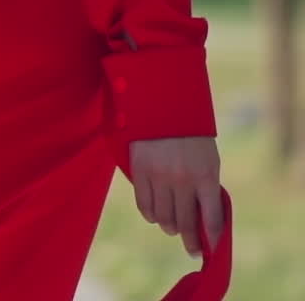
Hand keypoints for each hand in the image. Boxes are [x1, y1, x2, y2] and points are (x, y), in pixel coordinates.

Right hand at [128, 136, 223, 257]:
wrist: (162, 103)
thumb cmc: (191, 134)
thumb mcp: (208, 159)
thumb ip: (207, 187)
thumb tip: (203, 219)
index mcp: (205, 176)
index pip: (211, 219)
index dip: (210, 239)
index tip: (209, 248)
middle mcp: (181, 179)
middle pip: (185, 223)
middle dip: (190, 240)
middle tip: (192, 248)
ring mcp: (158, 175)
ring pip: (163, 217)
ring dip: (169, 227)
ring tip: (172, 228)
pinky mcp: (139, 170)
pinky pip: (144, 204)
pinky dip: (150, 215)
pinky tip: (155, 215)